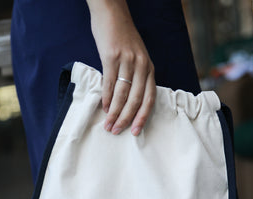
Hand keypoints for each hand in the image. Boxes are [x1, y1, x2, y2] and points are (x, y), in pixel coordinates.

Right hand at [86, 0, 155, 135]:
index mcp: (149, 69)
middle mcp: (141, 66)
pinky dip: (106, 97)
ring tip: (107, 124)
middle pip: (135, 100)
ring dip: (114, 112)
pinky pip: (109, 82)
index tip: (135, 132)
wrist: (113, 12)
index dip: (142, 118)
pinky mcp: (111, 56)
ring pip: (122, 94)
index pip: (149, 99)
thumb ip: (137, 77)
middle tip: (117, 131)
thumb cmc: (124, 38)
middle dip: (126, 119)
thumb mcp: (138, 58)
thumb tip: (128, 102)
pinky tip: (103, 108)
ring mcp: (127, 61)